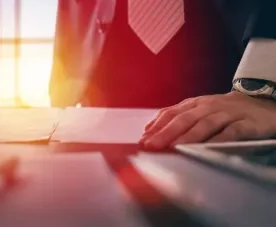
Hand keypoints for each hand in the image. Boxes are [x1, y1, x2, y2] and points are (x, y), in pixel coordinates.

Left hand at [140, 91, 275, 149]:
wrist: (259, 103)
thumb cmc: (222, 110)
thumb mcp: (198, 110)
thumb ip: (177, 118)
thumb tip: (150, 130)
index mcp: (194, 104)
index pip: (171, 113)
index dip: (156, 126)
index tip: (143, 139)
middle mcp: (208, 107)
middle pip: (184, 119)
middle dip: (166, 133)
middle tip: (152, 145)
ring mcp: (227, 114)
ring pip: (204, 124)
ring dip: (188, 136)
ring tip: (174, 147)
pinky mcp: (246, 123)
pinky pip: (230, 132)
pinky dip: (218, 140)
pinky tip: (206, 149)